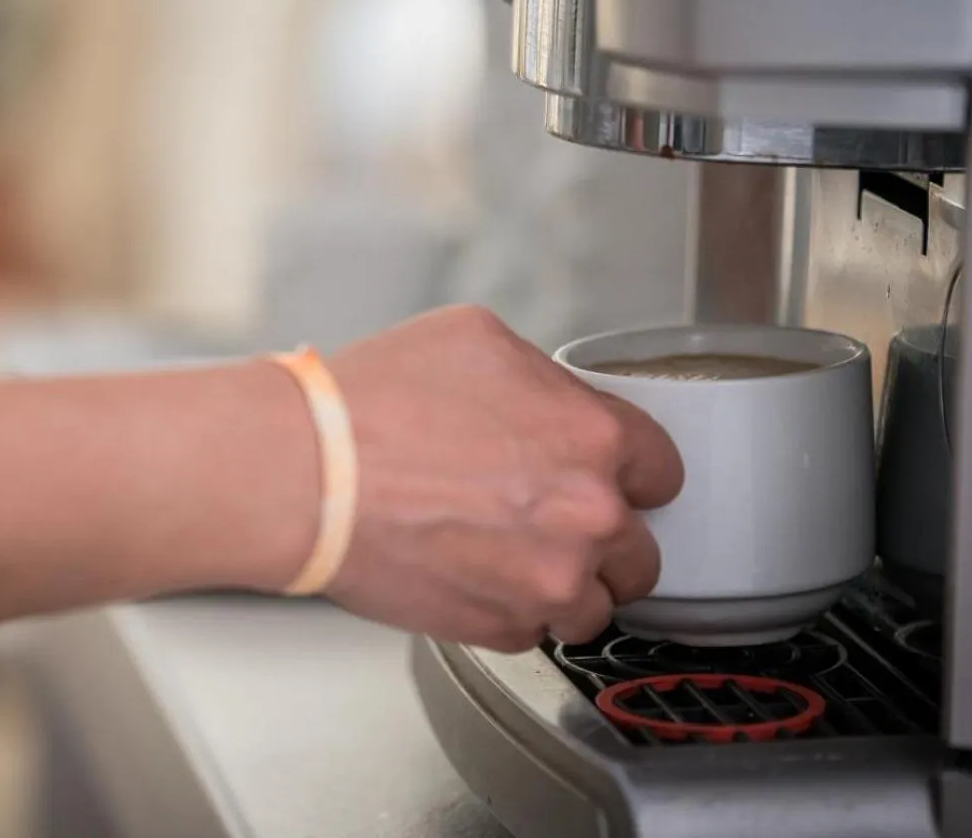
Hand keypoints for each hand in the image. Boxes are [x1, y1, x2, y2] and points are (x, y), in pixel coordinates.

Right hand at [323, 306, 682, 651]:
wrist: (309, 474)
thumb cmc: (374, 402)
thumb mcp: (476, 338)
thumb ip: (542, 377)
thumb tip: (552, 400)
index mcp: (593, 437)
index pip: (662, 471)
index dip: (629, 473)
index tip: (607, 479)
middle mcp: (587, 515)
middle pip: (640, 551)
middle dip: (603, 538)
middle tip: (550, 522)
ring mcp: (548, 581)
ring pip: (595, 605)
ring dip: (565, 586)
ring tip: (511, 558)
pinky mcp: (503, 628)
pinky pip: (534, 633)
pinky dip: (511, 613)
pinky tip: (470, 574)